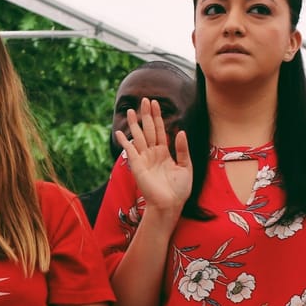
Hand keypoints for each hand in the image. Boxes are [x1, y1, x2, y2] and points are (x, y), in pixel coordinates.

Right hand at [115, 98, 191, 214]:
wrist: (170, 205)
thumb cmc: (179, 190)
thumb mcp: (185, 166)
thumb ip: (181, 149)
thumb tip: (180, 131)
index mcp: (164, 153)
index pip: (160, 130)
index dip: (157, 117)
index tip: (155, 103)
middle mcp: (152, 154)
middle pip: (148, 130)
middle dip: (146, 115)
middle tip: (144, 99)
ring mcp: (144, 159)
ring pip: (139, 137)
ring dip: (135, 124)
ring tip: (131, 110)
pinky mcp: (137, 166)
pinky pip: (130, 151)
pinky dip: (124, 141)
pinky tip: (119, 132)